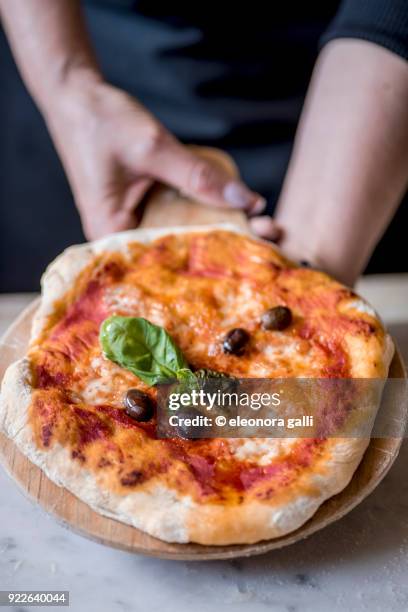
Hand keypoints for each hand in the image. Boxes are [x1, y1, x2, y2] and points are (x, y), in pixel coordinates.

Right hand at [45, 81, 281, 239]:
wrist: (75, 97)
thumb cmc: (101, 122)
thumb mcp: (154, 149)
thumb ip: (199, 176)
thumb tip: (249, 202)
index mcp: (114, 233)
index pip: (170, 261)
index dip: (215, 260)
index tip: (255, 256)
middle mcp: (122, 236)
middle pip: (179, 251)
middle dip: (225, 245)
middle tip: (271, 236)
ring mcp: (132, 222)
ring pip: (181, 234)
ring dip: (219, 228)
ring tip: (262, 227)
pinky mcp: (141, 207)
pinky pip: (176, 216)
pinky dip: (204, 212)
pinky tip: (235, 212)